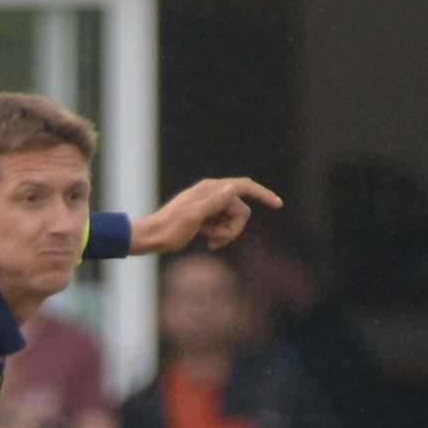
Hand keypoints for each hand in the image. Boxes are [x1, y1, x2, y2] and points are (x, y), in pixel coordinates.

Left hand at [131, 178, 282, 253]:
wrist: (150, 237)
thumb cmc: (169, 229)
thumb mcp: (193, 217)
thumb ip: (213, 202)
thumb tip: (233, 187)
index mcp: (210, 189)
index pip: (244, 187)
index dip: (262, 194)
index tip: (277, 205)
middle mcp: (211, 193)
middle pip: (240, 210)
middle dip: (234, 227)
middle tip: (216, 240)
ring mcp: (208, 205)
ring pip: (232, 219)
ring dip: (225, 233)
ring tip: (209, 241)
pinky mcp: (204, 216)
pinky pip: (222, 225)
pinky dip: (218, 234)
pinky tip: (206, 241)